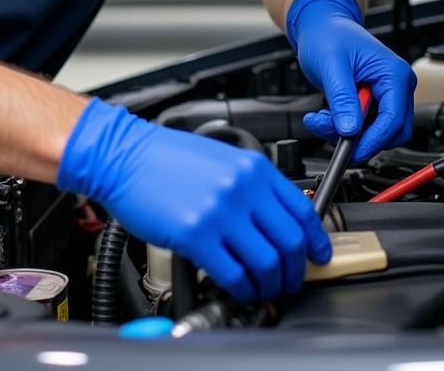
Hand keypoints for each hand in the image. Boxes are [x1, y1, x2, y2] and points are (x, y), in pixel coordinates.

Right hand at [57, 97, 330, 302]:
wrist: (124, 156)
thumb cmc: (166, 157)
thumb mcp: (221, 159)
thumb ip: (252, 186)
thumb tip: (277, 220)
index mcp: (253, 168)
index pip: (303, 210)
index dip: (316, 241)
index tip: (318, 256)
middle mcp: (242, 188)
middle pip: (290, 243)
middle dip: (294, 271)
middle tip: (289, 281)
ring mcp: (220, 212)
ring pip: (266, 263)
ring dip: (270, 284)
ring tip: (264, 288)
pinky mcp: (196, 234)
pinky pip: (234, 274)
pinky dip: (244, 289)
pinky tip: (240, 288)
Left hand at [286, 0, 415, 162]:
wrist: (320, 25)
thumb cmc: (328, 35)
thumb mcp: (332, 66)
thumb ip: (342, 99)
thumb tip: (350, 130)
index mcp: (395, 74)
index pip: (394, 119)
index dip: (373, 140)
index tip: (351, 150)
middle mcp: (397, 85)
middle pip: (391, 131)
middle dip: (360, 138)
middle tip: (330, 132)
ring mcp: (387, 94)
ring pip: (377, 132)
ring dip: (349, 133)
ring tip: (321, 120)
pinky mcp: (374, 101)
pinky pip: (366, 126)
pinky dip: (345, 127)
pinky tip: (326, 117)